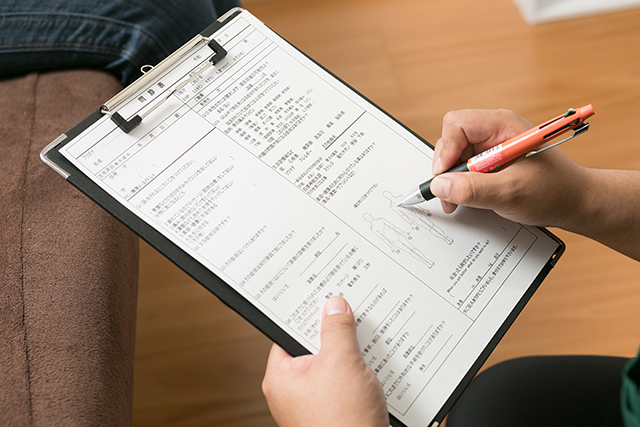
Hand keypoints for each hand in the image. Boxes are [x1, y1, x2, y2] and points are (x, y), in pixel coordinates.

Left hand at [262, 296, 387, 426]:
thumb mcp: (341, 363)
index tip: (323, 300)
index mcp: (281, 377)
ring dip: (350, 356)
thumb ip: (337, 330)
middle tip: (349, 319)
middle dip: (334, 335)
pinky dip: (358, 374)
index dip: (306, 315)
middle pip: (313, 348)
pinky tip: (373, 370)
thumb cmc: (342, 423)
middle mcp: (292, 392)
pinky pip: (344, 383)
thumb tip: (334, 306)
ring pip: (332, 366)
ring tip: (364, 347)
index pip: (287, 333)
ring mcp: (313, 404)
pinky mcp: (334, 412)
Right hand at [430, 109, 591, 229]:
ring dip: (453, 180)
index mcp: (502, 125)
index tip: (446, 178)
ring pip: (454, 155)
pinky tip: (471, 198)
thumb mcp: (510, 193)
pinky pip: (463, 167)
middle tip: (453, 196)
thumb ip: (473, 189)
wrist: (575, 202)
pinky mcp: (490, 160)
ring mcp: (491, 145)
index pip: (457, 124)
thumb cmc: (554, 192)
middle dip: (447, 169)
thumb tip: (439, 186)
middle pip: (450, 139)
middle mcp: (494, 130)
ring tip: (464, 200)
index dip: (447, 151)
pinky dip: (461, 184)